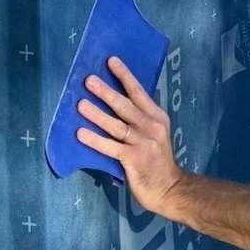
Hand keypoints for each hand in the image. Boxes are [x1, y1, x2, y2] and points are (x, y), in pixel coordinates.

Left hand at [76, 56, 186, 218]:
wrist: (170, 189)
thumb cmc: (156, 161)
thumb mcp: (154, 135)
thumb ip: (138, 121)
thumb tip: (112, 105)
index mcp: (157, 117)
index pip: (139, 92)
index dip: (125, 75)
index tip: (111, 60)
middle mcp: (152, 126)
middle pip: (125, 105)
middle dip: (106, 91)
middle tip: (89, 80)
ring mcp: (144, 143)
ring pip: (116, 125)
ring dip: (97, 113)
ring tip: (80, 104)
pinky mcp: (134, 159)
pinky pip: (111, 147)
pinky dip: (95, 140)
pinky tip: (81, 134)